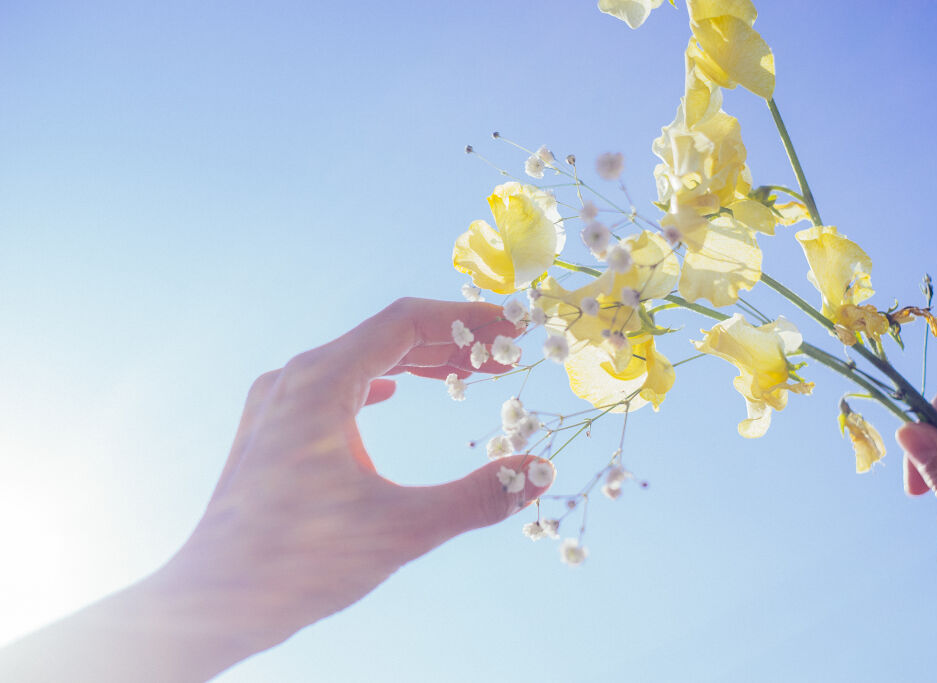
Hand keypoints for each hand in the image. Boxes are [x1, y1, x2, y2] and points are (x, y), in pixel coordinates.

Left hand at [176, 297, 552, 648]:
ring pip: (360, 360)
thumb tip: (539, 472)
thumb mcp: (401, 529)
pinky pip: (336, 386)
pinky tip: (394, 394)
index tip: (512, 327)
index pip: (407, 322)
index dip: (467, 319)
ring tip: (468, 372)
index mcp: (321, 382)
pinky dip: (379, 384)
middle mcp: (295, 379)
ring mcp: (278, 402)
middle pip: (385, 336)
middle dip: (450, 341)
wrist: (214, 602)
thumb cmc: (298, 564)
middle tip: (504, 355)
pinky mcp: (272, 429)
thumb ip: (477, 498)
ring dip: (416, 363)